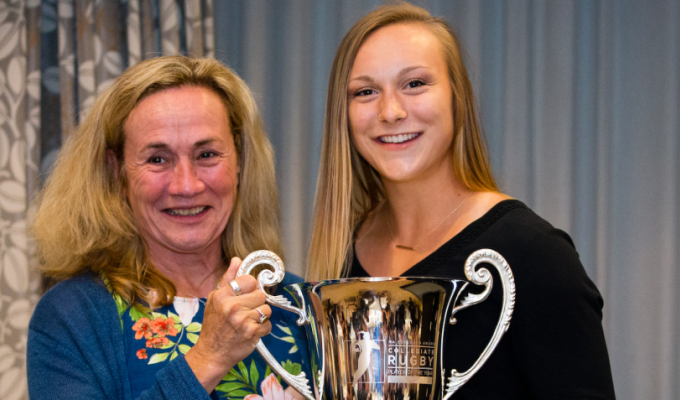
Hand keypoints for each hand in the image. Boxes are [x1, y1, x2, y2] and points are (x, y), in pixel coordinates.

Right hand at [185, 257, 271, 392]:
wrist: (211, 354)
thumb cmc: (213, 325)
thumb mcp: (214, 299)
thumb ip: (228, 279)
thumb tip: (237, 260)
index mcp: (222, 296)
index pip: (250, 280)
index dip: (250, 287)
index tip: (246, 294)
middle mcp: (232, 307)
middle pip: (261, 294)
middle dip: (256, 302)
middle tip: (246, 310)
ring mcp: (243, 320)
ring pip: (267, 309)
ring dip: (261, 316)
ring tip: (248, 321)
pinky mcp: (252, 333)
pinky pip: (268, 324)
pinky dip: (262, 328)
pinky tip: (250, 331)